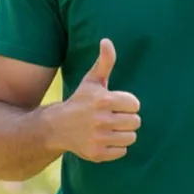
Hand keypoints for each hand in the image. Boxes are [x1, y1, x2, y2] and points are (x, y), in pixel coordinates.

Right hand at [49, 38, 140, 162]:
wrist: (57, 127)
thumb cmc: (80, 101)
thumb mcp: (92, 80)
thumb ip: (105, 61)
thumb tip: (107, 40)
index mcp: (103, 100)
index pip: (135, 104)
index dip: (127, 104)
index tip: (114, 104)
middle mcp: (100, 120)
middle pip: (136, 122)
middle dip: (126, 119)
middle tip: (112, 117)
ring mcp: (98, 138)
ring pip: (131, 138)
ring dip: (123, 134)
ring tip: (109, 128)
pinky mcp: (97, 153)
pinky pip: (122, 151)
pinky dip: (115, 147)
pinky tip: (103, 139)